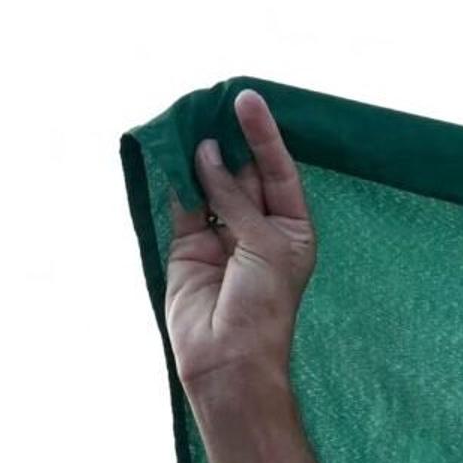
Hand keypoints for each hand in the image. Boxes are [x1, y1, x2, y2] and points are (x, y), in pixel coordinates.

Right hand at [163, 89, 315, 394]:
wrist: (229, 362)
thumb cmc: (263, 306)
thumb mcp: (262, 244)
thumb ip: (233, 198)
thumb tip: (205, 153)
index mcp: (291, 228)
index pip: (278, 170)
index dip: (263, 135)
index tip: (246, 100)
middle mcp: (258, 228)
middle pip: (243, 172)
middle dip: (230, 139)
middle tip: (212, 101)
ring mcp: (221, 237)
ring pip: (210, 184)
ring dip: (200, 155)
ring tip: (189, 117)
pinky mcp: (187, 248)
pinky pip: (183, 205)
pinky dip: (176, 179)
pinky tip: (171, 149)